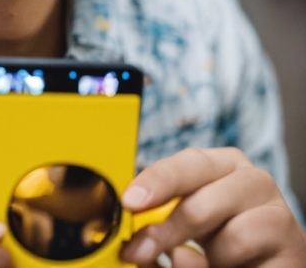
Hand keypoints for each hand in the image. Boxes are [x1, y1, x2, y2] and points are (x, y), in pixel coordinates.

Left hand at [120, 147, 305, 266]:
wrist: (271, 266)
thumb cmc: (226, 248)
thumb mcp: (188, 234)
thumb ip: (165, 236)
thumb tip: (157, 251)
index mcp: (222, 167)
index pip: (189, 162)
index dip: (158, 179)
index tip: (130, 201)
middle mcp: (252, 180)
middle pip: (203, 197)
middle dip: (167, 228)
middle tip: (140, 250)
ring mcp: (276, 211)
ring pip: (228, 236)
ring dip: (209, 258)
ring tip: (213, 262)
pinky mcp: (292, 244)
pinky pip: (249, 258)